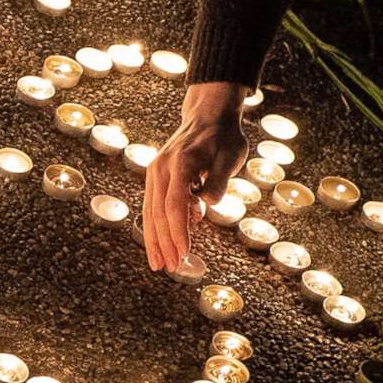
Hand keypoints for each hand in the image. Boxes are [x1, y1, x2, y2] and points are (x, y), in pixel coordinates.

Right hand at [144, 81, 254, 274]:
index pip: (174, 205)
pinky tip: (164, 244)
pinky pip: (153, 206)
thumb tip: (210, 204)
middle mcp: (160, 169)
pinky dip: (156, 227)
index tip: (184, 254)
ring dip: (155, 240)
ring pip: (150, 212)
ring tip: (159, 264)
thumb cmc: (224, 137)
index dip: (178, 232)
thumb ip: (219, 179)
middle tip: (171, 268)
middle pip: (157, 213)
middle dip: (164, 243)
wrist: (207, 115)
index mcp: (179, 164)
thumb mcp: (232, 155)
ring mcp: (155, 172)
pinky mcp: (156, 176)